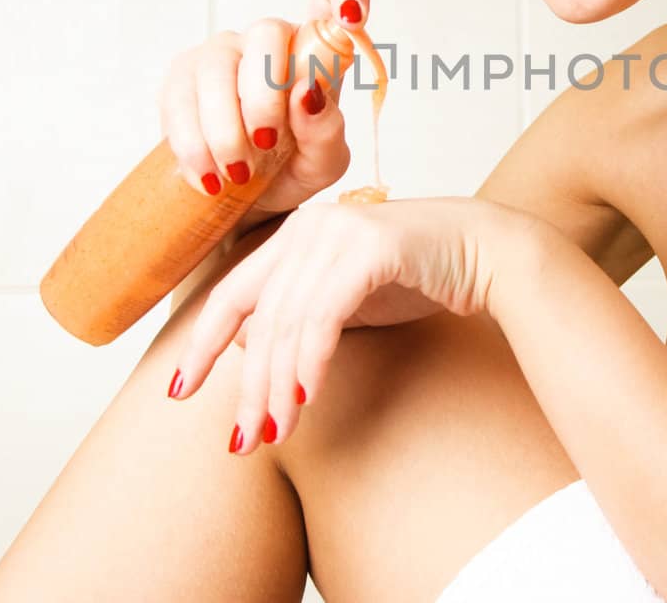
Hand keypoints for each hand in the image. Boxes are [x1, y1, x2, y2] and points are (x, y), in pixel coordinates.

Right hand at [157, 0, 370, 228]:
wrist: (240, 203)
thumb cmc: (291, 169)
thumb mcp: (322, 164)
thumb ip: (325, 132)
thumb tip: (307, 95)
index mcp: (315, 52)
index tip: (353, 14)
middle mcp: (269, 42)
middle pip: (266, 33)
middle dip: (263, 96)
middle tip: (264, 145)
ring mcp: (222, 55)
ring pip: (217, 67)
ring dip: (225, 128)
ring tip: (237, 172)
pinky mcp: (180, 79)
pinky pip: (179, 99)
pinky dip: (194, 145)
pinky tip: (208, 175)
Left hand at [166, 196, 533, 455]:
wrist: (486, 252)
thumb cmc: (419, 278)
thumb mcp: (345, 300)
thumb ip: (299, 317)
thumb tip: (249, 353)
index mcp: (294, 234)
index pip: (231, 294)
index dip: (201, 345)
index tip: (179, 391)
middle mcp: (309, 226)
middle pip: (257, 317)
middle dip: (247, 385)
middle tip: (242, 440)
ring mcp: (338, 231)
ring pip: (287, 321)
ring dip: (278, 386)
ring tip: (276, 433)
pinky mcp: (369, 247)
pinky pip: (325, 315)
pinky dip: (310, 361)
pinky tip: (306, 398)